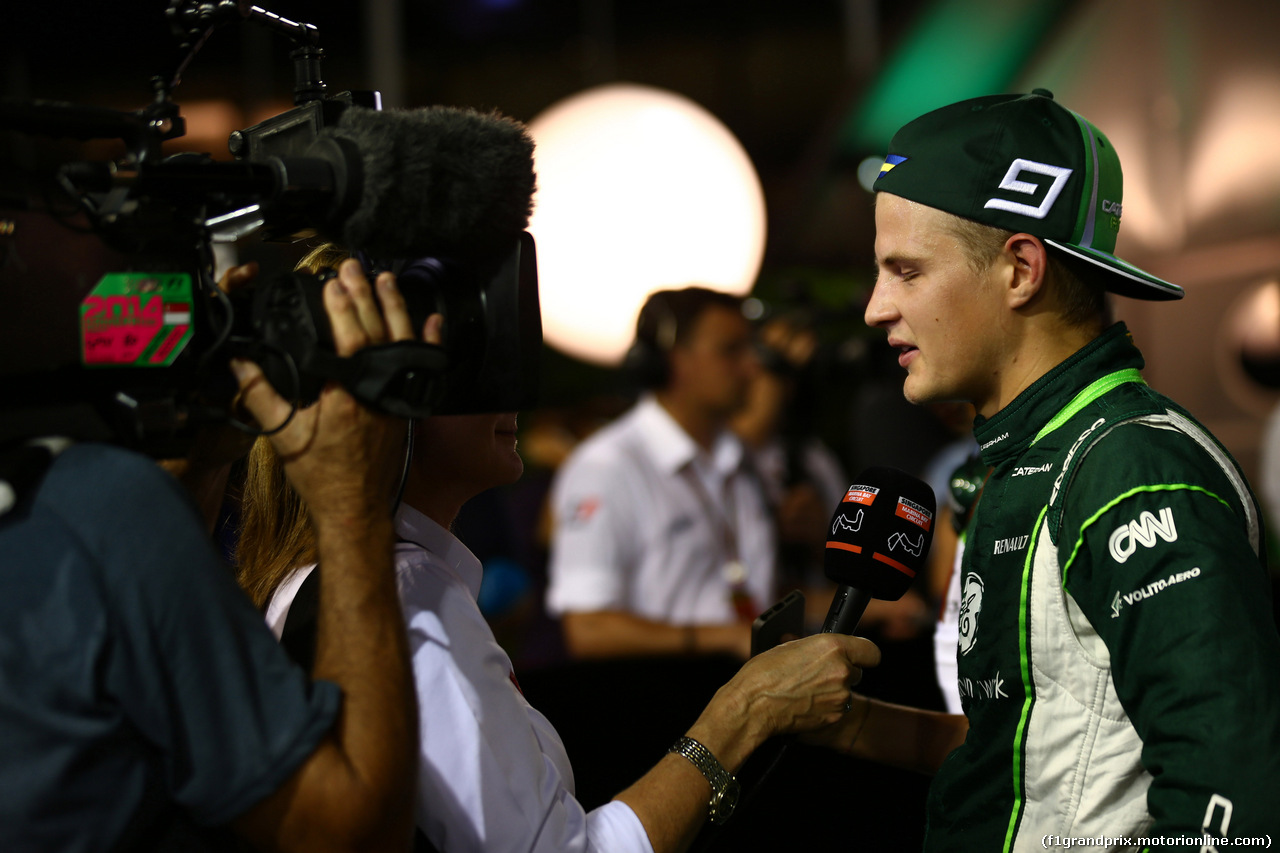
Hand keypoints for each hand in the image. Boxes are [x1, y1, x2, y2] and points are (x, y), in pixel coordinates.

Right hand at [232, 260, 413, 525]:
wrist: (356, 507)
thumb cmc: (320, 474)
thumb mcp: (283, 434)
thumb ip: (260, 394)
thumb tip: (238, 361)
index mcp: (346, 394)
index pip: (348, 338)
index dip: (340, 306)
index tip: (330, 281)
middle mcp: (378, 390)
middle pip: (376, 331)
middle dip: (364, 294)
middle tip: (352, 266)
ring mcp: (397, 397)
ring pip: (402, 342)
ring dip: (395, 307)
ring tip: (386, 278)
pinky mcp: (407, 405)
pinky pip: (423, 367)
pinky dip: (429, 342)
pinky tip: (433, 319)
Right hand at [736, 632, 878, 734]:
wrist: (753, 706)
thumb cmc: (764, 674)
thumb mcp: (791, 647)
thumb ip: (817, 648)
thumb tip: (825, 651)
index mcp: (833, 647)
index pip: (871, 651)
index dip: (862, 654)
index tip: (857, 656)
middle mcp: (842, 671)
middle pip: (857, 671)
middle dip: (842, 672)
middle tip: (819, 673)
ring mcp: (840, 696)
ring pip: (846, 691)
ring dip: (833, 690)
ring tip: (806, 690)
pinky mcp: (834, 716)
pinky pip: (837, 708)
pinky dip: (825, 706)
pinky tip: (805, 702)